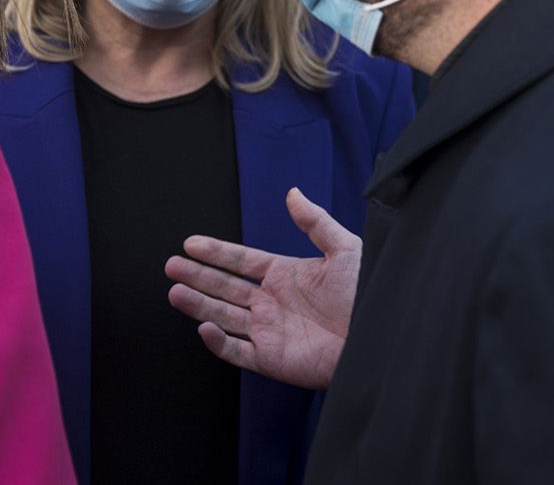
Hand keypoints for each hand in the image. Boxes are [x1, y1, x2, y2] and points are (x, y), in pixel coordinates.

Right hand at [165, 187, 359, 389]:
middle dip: (197, 276)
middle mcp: (273, 303)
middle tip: (171, 265)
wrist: (382, 336)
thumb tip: (292, 193)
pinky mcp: (273, 359)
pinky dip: (218, 342)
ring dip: (198, 305)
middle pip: (225, 288)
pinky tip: (203, 325)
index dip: (216, 252)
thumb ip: (314, 221)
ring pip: (224, 316)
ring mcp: (270, 331)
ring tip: (174, 292)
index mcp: (286, 276)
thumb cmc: (370, 293)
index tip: (191, 243)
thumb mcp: (344, 249)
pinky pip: (238, 351)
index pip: (242, 261)